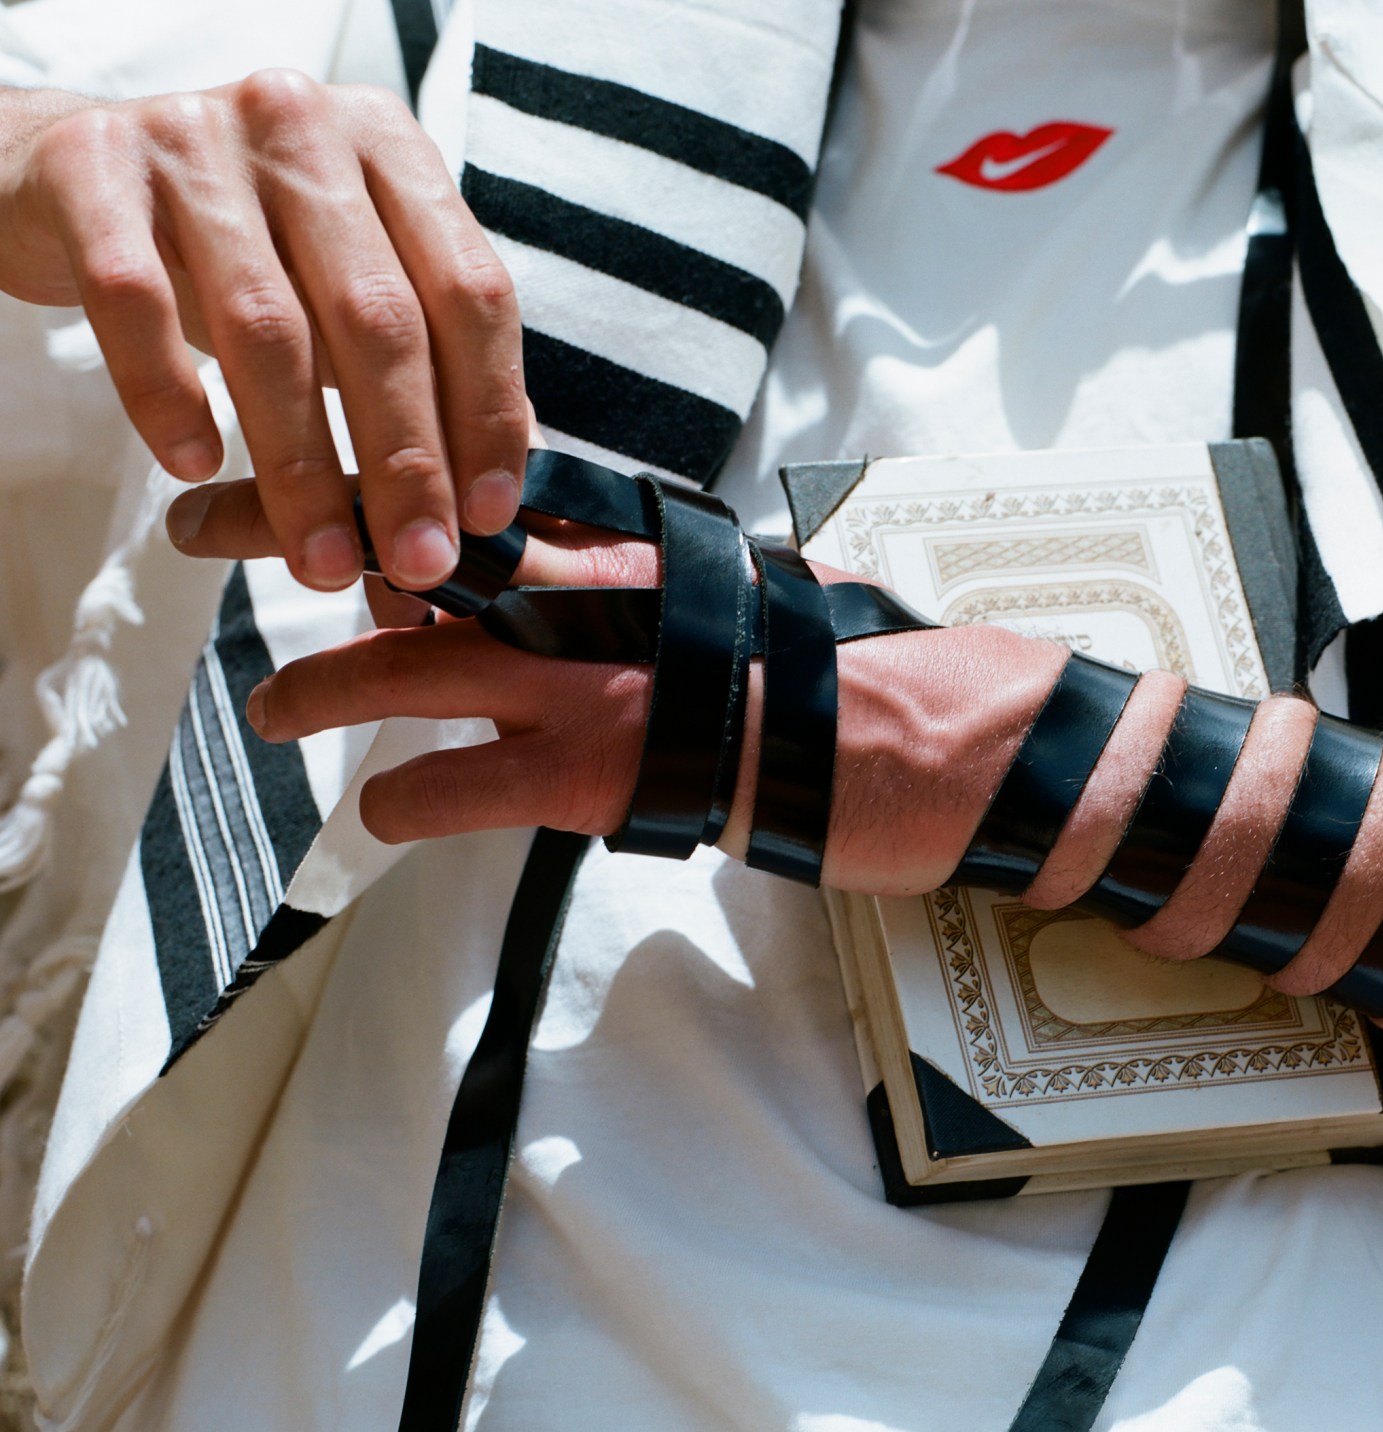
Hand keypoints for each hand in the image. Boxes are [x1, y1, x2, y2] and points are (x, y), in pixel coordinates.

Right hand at [0, 75, 529, 590]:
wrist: (68, 170)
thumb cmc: (242, 246)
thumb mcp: (345, 283)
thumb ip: (429, 367)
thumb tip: (494, 500)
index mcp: (389, 148)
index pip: (470, 293)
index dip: (488, 411)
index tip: (488, 516)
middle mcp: (303, 127)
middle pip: (379, 318)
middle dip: (406, 459)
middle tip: (417, 560)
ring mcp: (194, 137)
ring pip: (267, 327)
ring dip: (300, 464)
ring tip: (317, 559)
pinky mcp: (92, 167)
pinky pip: (137, 302)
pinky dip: (169, 395)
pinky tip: (198, 470)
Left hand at [198, 472, 1072, 884]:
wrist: (960, 739)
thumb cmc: (884, 678)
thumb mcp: (778, 603)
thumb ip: (687, 593)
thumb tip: (636, 597)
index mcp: (653, 550)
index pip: (493, 491)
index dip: (389, 466)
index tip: (318, 453)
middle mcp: (618, 594)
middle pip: (427, 545)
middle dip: (303, 527)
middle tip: (208, 530)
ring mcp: (612, 678)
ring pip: (430, 659)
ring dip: (333, 679)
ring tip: (267, 707)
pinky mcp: (623, 770)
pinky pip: (480, 784)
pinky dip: (418, 800)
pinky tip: (381, 815)